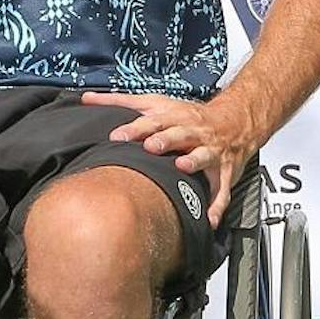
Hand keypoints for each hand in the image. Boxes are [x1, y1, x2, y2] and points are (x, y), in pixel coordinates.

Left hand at [81, 91, 264, 223]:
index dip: (135, 128)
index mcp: (173, 117)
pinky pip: (222, 190)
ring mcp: (209, 151)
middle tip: (150, 147)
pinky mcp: (224, 171)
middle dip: (164, 140)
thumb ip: (119, 101)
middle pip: (177, 134)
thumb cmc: (187, 115)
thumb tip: (85, 99)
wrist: (234, 122)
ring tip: (182, 167)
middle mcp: (192, 132)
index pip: (151, 121)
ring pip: (202, 155)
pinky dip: (216, 205)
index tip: (117, 136)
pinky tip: (208, 219)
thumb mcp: (155, 102)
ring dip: (193, 161)